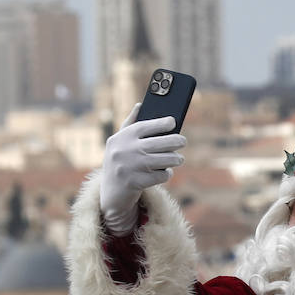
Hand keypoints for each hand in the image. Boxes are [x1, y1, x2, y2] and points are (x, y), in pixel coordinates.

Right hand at [99, 103, 186, 230]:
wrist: (111, 189)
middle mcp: (126, 151)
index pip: (145, 126)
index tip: (173, 122)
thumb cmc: (119, 160)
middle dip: (175, 141)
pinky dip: (166, 174)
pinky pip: (160, 176)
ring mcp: (131, 167)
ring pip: (163, 160)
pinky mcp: (137, 182)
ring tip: (179, 159)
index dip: (161, 123)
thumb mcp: (119, 141)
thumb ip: (130, 123)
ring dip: (175, 159)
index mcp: (123, 137)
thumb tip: (140, 105)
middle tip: (183, 141)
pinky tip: (165, 172)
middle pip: (158, 143)